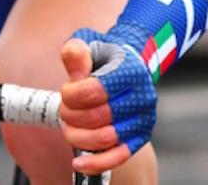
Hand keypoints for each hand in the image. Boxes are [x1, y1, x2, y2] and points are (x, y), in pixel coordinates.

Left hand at [59, 27, 156, 176]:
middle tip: (65, 108)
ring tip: (69, 125)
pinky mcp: (139, 138)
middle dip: (70, 115)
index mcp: (130, 72)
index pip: (93, 91)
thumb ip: (76, 51)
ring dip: (77, 135)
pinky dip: (96, 163)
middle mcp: (142, 98)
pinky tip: (78, 163)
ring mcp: (143, 121)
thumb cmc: (103, 55)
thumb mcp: (87, 42)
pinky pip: (118, 157)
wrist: (127, 66)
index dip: (71, 94)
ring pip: (104, 139)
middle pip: (96, 117)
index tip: (66, 90)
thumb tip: (74, 60)